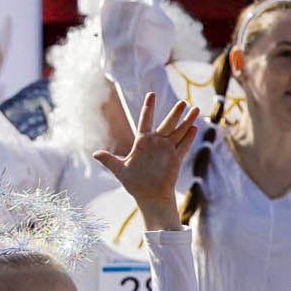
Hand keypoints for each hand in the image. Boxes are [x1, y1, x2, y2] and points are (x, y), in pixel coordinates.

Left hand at [91, 93, 203, 221]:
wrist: (149, 196)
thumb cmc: (134, 183)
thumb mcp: (120, 170)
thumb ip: (109, 160)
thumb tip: (95, 154)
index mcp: (142, 142)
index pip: (146, 120)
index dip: (149, 107)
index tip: (152, 94)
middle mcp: (156, 143)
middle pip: (167, 124)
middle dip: (175, 113)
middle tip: (182, 102)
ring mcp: (167, 150)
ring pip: (179, 132)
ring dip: (187, 121)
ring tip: (196, 109)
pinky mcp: (175, 159)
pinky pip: (183, 146)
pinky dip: (189, 138)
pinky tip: (195, 128)